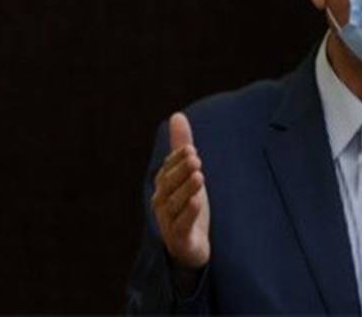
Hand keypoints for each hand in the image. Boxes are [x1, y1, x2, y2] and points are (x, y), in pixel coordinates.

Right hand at [151, 113, 209, 271]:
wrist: (192, 247)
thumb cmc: (187, 206)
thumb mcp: (188, 174)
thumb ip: (182, 146)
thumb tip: (177, 115)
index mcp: (163, 188)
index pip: (167, 170)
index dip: (177, 160)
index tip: (190, 149)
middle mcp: (162, 204)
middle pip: (169, 185)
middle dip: (181, 171)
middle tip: (195, 157)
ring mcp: (169, 222)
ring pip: (175, 204)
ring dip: (187, 189)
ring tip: (200, 176)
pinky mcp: (181, 238)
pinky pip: (183, 224)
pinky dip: (189, 212)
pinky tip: (198, 201)